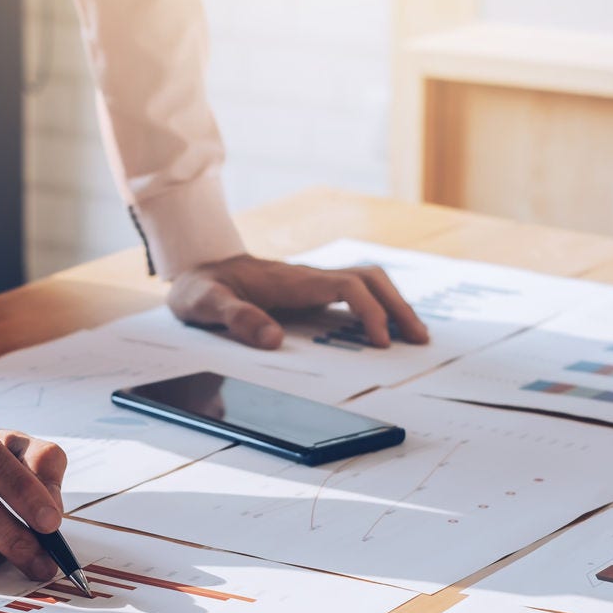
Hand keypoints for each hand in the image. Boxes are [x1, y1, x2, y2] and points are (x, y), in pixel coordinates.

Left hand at [167, 254, 428, 350]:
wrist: (195, 271)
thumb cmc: (200, 289)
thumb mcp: (205, 304)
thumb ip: (236, 318)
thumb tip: (274, 340)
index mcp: (290, 280)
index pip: (346, 286)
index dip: (369, 311)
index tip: (379, 341)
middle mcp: (307, 278)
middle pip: (368, 278)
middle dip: (397, 306)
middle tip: (418, 339)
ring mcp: (310, 285)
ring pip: (366, 283)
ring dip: (392, 305)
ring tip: (413, 337)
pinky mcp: (309, 294)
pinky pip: (352, 296)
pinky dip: (376, 309)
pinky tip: (385, 332)